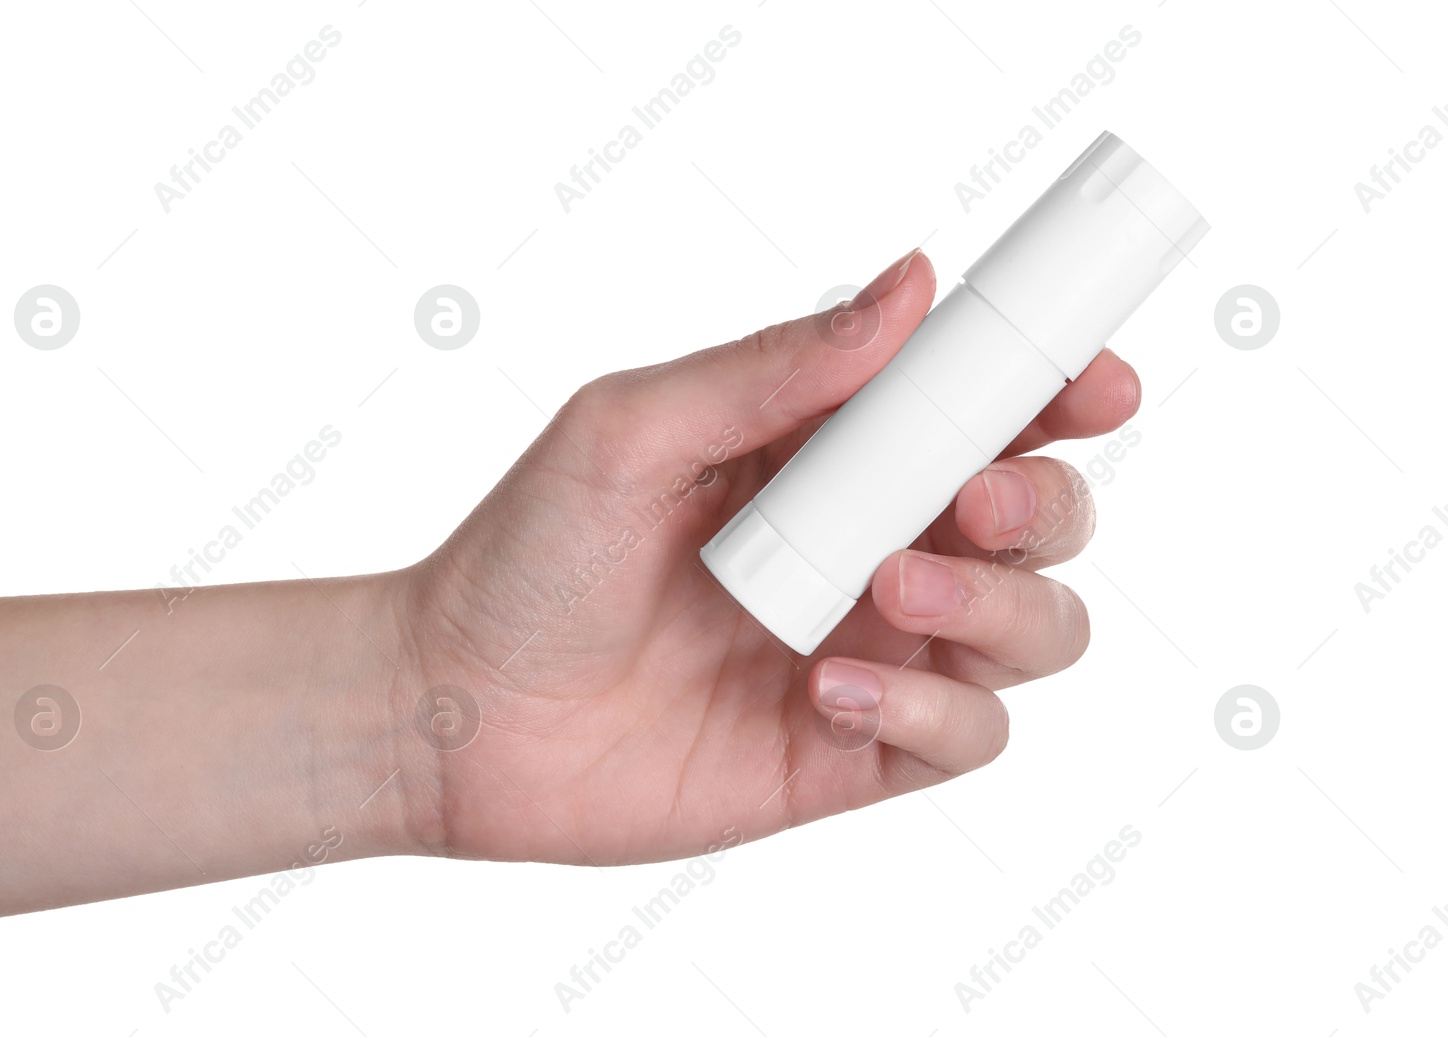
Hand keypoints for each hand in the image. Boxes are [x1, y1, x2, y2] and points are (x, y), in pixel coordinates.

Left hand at [386, 247, 1139, 864]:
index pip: (984, 414)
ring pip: (1037, 630)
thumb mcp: (632, 431)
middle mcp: (871, 549)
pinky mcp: (855, 752)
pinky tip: (833, 687)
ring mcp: (874, 653)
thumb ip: (772, 367)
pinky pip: (968, 737)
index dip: (1059, 394)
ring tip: (886, 591)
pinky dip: (933, 710)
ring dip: (998, 606)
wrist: (458, 709)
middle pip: (1043, 521)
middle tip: (969, 499)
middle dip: (1043, 503)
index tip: (1095, 381)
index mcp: (829, 456)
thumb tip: (911, 283)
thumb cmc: (526, 556)